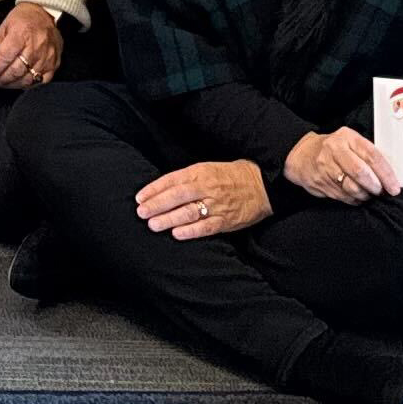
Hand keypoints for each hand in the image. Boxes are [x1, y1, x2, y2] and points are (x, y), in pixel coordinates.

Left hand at [0, 2, 63, 90]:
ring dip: (12, 85)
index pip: (4, 58)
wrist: (44, 13)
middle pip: (15, 71)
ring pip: (27, 79)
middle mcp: (35, 46)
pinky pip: (41, 81)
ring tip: (3, 83)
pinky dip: (28, 84)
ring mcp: (46, 56)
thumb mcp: (5, 27)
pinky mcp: (54, 63)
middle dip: (0, 80)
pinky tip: (19, 82)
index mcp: (20, 34)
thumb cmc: (24, 18)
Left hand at [136, 160, 273, 240]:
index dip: (154, 189)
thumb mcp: (208, 169)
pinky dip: (191, 231)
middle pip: (177, 196)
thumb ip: (187, 179)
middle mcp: (207, 187)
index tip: (140, 198)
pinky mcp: (226, 220)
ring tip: (153, 225)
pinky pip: (206, 227)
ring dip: (169, 219)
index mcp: (201, 171)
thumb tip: (161, 191)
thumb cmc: (230, 176)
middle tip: (141, 213)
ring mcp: (217, 204)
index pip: (172, 180)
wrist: (263, 184)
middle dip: (157, 204)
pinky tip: (177, 234)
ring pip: (189, 212)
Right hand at [285, 127, 402, 203]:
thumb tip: (390, 174)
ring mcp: (325, 167)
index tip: (394, 186)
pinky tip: (357, 196)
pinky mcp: (321, 183)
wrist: (302, 156)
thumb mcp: (349, 142)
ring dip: (365, 195)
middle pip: (360, 173)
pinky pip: (344, 196)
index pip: (371, 156)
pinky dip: (355, 199)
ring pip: (352, 188)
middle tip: (382, 192)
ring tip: (369, 193)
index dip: (386, 174)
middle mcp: (334, 150)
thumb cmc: (333, 149)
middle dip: (375, 186)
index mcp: (347, 137)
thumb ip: (367, 154)